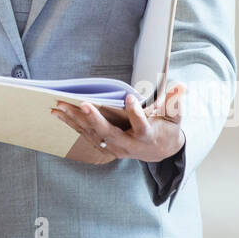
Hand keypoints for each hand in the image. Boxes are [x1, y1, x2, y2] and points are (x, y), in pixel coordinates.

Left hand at [51, 83, 186, 165]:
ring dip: (75, 119)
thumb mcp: (174, 116)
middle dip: (95, 119)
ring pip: (92, 134)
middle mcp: (128, 145)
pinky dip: (71, 123)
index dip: (136, 113)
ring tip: (60, 104)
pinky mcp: (104, 145)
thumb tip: (181, 86)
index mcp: (146, 136)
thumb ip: (175, 101)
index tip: (129, 98)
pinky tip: (58, 112)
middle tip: (83, 103)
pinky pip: (85, 134)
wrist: (159, 151)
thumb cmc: (165, 128)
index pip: (141, 125)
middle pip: (110, 134)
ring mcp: (114, 147)